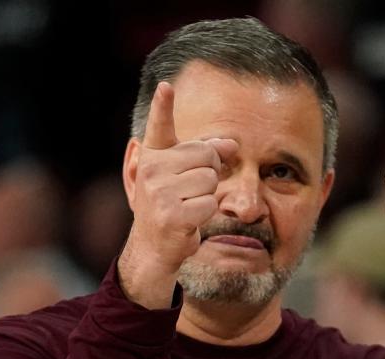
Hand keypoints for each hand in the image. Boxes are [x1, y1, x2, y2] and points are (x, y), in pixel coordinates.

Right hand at [119, 82, 237, 307]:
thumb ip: (206, 155)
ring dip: (207, 195)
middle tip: (191, 190)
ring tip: (189, 205)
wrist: (154, 246)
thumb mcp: (184, 177)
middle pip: (206, 156)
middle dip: (208, 172)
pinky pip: (209, 203)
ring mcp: (159, 192)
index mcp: (152, 156)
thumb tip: (233, 143)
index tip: (166, 86)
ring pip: (210, 179)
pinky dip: (206, 213)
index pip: (159, 126)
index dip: (162, 106)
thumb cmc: (172, 205)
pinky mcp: (172, 214)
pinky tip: (190, 219)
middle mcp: (151, 170)